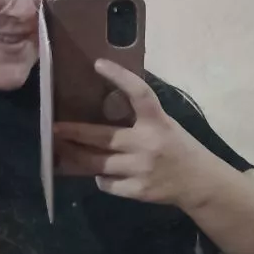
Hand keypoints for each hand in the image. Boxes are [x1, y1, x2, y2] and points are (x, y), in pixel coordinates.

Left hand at [53, 60, 215, 207]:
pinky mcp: (138, 190)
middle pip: (103, 137)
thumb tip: (103, 107)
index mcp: (157, 122)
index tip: (98, 64)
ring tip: (61, 151)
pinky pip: (107, 184)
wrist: (199, 183)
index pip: (139, 93)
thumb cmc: (178, 148)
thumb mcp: (164, 125)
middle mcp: (148, 143)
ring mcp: (141, 169)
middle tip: (54, 128)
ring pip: (98, 163)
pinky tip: (97, 174)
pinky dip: (99, 179)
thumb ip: (139, 119)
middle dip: (75, 132)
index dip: (119, 76)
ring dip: (77, 157)